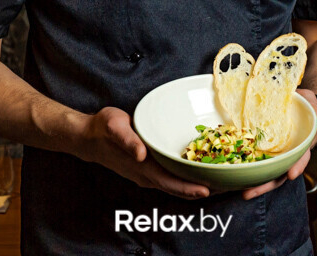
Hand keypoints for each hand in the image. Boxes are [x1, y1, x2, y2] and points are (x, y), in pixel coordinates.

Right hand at [74, 107, 210, 199]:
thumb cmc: (103, 129)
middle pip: (179, 188)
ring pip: (178, 185)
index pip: (171, 183)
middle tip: (227, 186)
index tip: (208, 190)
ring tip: (222, 181)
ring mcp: (149, 174)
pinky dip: (189, 178)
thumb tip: (140, 153)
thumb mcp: (113, 126)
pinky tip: (202, 171)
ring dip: (198, 185)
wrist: (90, 138)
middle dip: (202, 189)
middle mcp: (148, 176)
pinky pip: (173, 178)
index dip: (189, 188)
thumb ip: (127, 140)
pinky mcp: (150, 169)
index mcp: (142, 168)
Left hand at [240, 88, 316, 200]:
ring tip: (241, 192)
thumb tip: (314, 110)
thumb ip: (314, 106)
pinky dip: (246, 170)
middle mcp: (287, 153)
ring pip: (266, 172)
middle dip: (266, 185)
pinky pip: (254, 161)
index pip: (301, 157)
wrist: (297, 106)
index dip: (297, 166)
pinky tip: (233, 176)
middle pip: (279, 173)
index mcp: (301, 145)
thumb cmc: (306, 106)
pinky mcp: (261, 150)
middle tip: (249, 193)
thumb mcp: (312, 103)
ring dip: (254, 184)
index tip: (290, 174)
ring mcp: (274, 154)